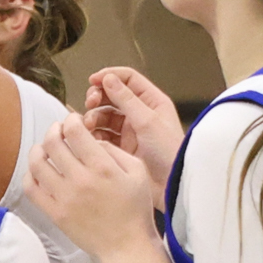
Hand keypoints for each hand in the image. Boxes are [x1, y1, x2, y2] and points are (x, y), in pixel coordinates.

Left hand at [25, 113, 158, 262]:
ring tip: (44, 148)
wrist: (127, 246)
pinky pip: (32, 189)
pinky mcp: (55, 213)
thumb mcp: (137, 172)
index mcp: (102, 167)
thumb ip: (114, 150)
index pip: (74, 131)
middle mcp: (80, 180)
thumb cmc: (135, 209)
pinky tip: (37, 171)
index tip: (72, 122)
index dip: (70, 120)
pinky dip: (30, 175)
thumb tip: (91, 139)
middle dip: (53, 130)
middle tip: (58, 130)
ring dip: (38, 150)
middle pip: (52, 143)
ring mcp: (64, 198)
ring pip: (37, 163)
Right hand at [84, 67, 184, 205]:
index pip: (127, 79)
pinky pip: (103, 135)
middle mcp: (140, 114)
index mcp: (152, 102)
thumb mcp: (148, 121)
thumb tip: (108, 78)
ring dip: (94, 117)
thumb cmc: (170, 153)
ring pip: (105, 116)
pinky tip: (92, 139)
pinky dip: (95, 135)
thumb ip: (126, 99)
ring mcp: (130, 131)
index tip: (93, 80)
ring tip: (89, 125)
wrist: (173, 185)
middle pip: (112, 96)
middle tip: (90, 103)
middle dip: (98, 97)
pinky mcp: (122, 148)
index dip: (109, 76)